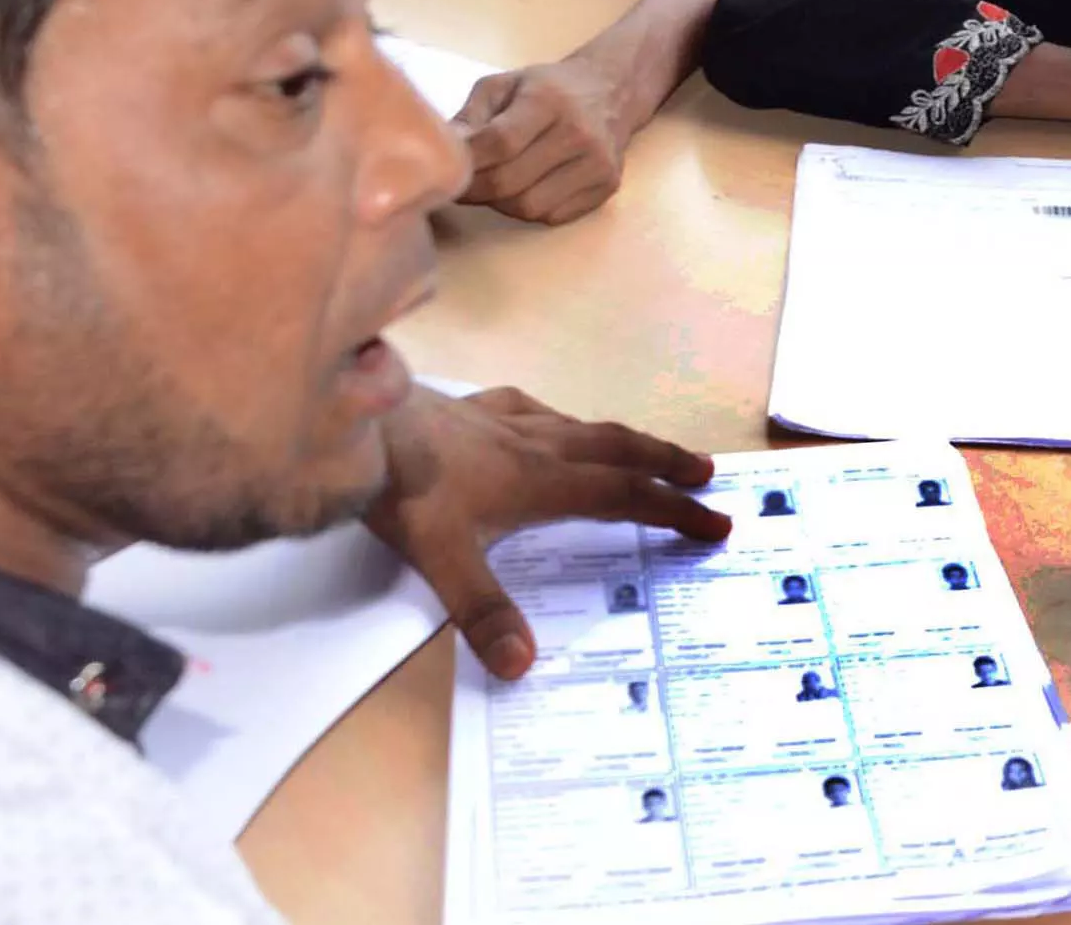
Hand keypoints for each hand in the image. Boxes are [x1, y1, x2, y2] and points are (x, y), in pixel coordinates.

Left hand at [365, 386, 730, 678]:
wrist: (354, 420)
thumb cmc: (402, 488)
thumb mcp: (441, 560)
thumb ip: (483, 612)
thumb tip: (523, 664)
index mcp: (540, 481)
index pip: (624, 495)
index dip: (673, 509)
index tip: (715, 522)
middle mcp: (534, 445)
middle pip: (617, 450)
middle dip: (665, 462)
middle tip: (705, 473)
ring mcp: (502, 421)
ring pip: (580, 426)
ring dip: (622, 440)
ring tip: (644, 448)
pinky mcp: (471, 407)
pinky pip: (529, 409)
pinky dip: (556, 419)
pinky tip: (546, 419)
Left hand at [456, 59, 634, 222]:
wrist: (611, 91)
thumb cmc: (548, 88)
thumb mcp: (502, 85)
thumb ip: (470, 117)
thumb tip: (444, 154)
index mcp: (548, 100)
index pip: (500, 143)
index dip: (468, 164)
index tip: (448, 171)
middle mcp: (578, 133)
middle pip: (510, 182)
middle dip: (476, 190)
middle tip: (462, 187)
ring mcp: (598, 163)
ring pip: (530, 207)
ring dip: (502, 203)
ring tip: (495, 185)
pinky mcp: (607, 186)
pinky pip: (553, 216)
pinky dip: (530, 209)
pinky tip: (527, 188)